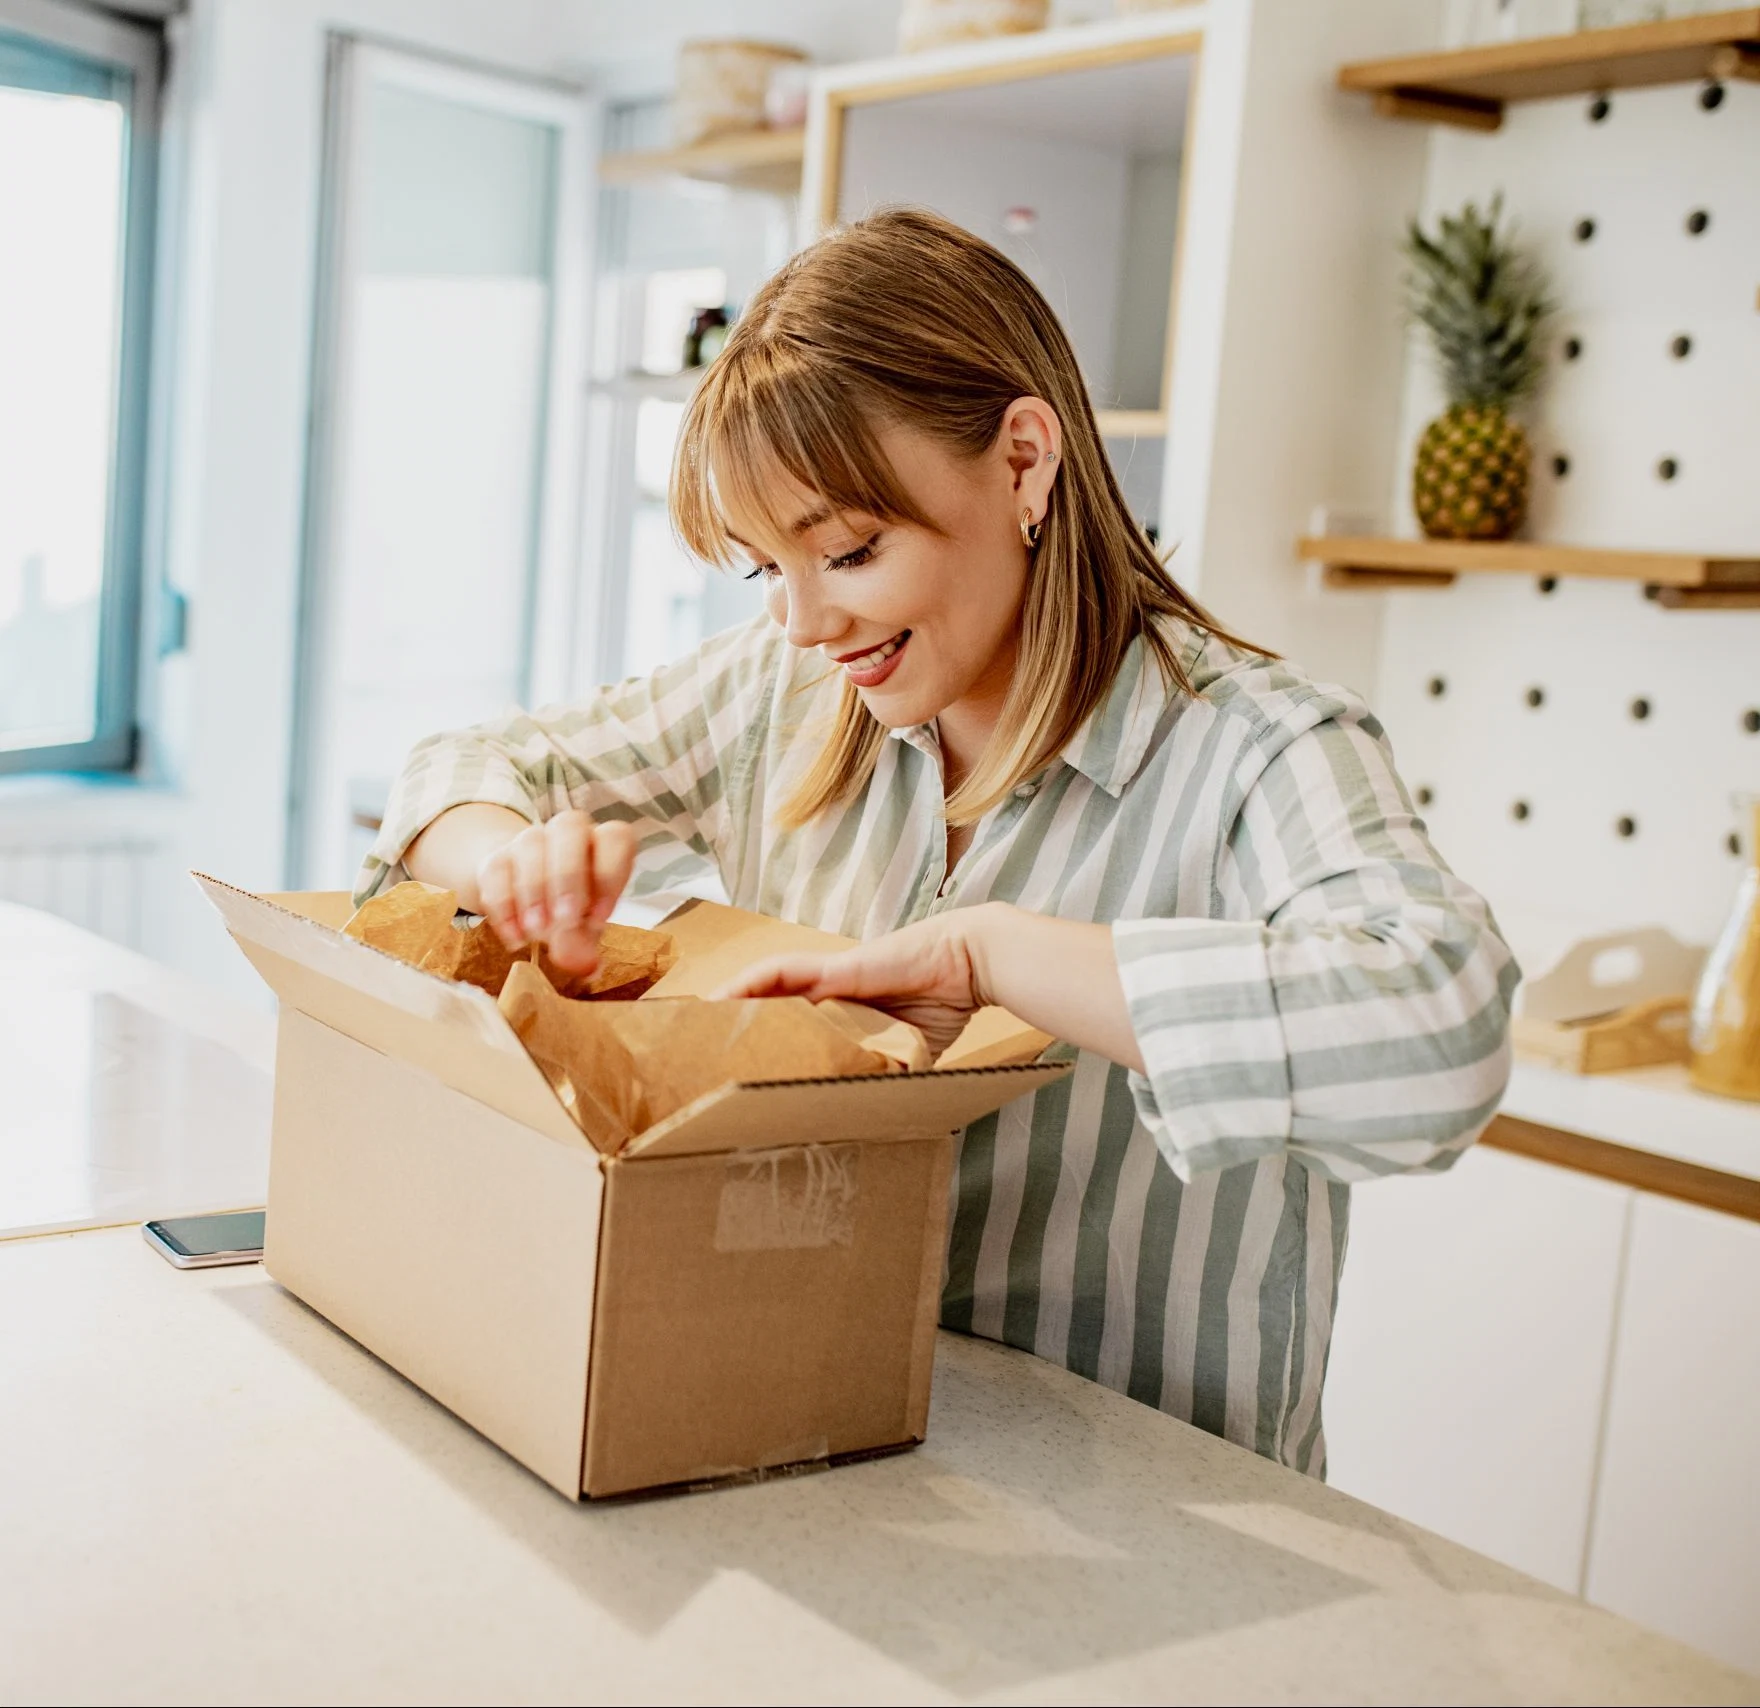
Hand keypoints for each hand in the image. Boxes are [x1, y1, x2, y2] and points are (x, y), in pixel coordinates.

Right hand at [476, 811, 636, 973]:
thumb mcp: (584, 928)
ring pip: (530, 844)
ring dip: (534, 890)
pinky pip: (496, 870)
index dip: (610, 875)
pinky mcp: (496, 856)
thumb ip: (586, 944)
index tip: (600, 917)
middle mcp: (568, 832)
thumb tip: (588, 968)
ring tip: (536, 931)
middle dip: (568, 876)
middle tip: (564, 920)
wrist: (525, 895)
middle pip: (570, 828)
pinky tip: (514, 936)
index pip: (614, 838)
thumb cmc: (569, 908)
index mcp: (603, 843)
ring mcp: (530, 839)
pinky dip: (504, 906)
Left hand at [716, 906, 1001, 1056]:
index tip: (735, 1071)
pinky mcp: (832, 967)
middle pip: (767, 1007)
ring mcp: (827, 977)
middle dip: (733, 1029)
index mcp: (842, 1013)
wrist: (969, 963)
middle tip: (700, 1055)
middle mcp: (827, 993)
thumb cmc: (945, 1003)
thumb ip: (888, 1075)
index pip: (791, 1028)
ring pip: (763, 989)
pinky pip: (778, 972)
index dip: (762, 1044)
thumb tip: (878, 1118)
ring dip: (728, 1005)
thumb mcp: (910, 1054)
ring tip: (695, 1027)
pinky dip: (747, 984)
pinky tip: (721, 999)